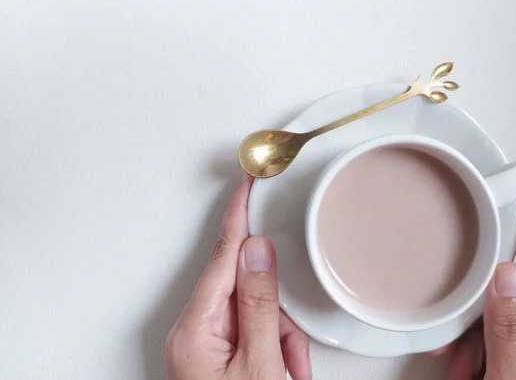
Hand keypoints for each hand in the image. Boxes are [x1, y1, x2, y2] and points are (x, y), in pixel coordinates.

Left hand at [165, 176, 311, 379]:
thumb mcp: (257, 364)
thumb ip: (259, 304)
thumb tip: (259, 252)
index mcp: (195, 329)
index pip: (222, 256)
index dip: (238, 215)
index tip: (247, 184)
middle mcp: (193, 332)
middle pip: (243, 290)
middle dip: (277, 314)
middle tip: (291, 343)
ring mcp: (202, 345)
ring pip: (252, 313)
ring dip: (279, 339)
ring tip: (289, 368)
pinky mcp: (213, 356)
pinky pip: (249, 333)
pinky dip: (272, 348)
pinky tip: (284, 369)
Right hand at [443, 195, 515, 378]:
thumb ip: (509, 331)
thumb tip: (505, 278)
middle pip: (508, 303)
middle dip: (475, 321)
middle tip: (460, 336)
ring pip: (487, 327)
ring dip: (467, 350)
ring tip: (466, 374)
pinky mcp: (513, 371)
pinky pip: (481, 348)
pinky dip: (466, 361)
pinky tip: (466, 375)